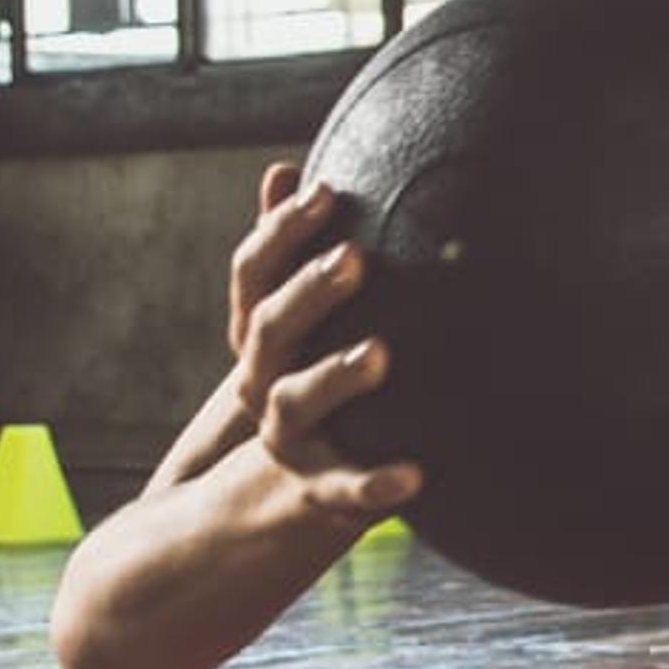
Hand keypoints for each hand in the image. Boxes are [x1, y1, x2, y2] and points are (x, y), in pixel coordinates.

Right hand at [226, 161, 425, 525]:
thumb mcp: (290, 321)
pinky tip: (415, 477)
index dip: (281, 231)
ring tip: (379, 352)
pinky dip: (375, 483)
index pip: (253, 273)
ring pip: (295, 401)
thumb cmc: (299, 380)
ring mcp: (286, 436)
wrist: (263, 498)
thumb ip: (290, 251)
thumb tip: (284, 169)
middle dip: (310, 290)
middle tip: (354, 257)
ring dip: (334, 375)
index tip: (326, 191)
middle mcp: (264, 379)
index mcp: (260, 334)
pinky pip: (345, 487)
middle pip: (269, 327)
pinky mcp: (318, 489)